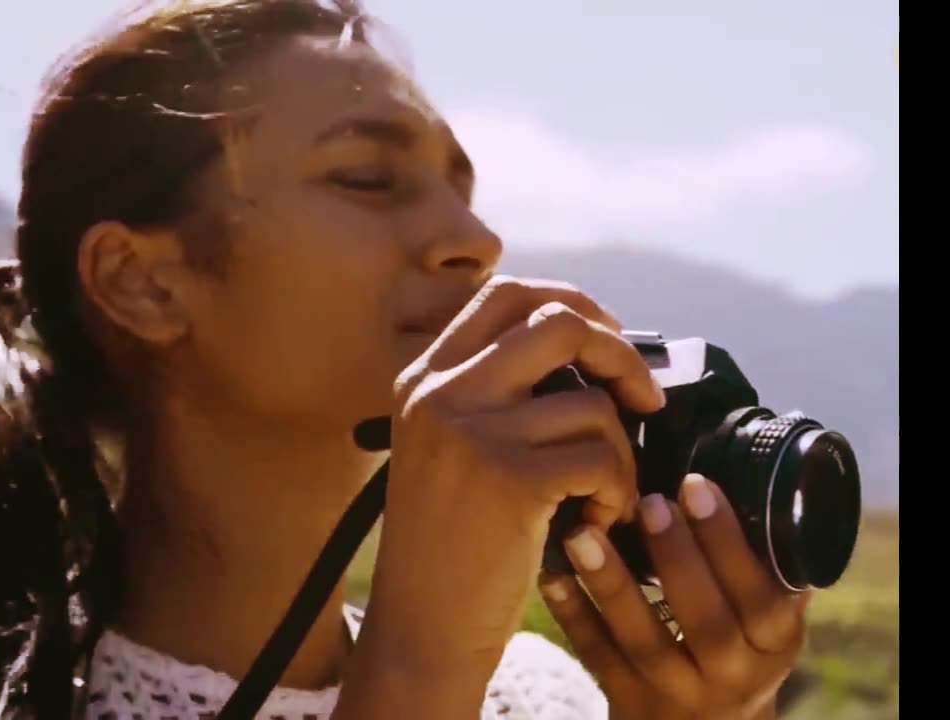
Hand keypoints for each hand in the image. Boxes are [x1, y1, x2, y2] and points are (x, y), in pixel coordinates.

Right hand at [345, 276, 665, 716]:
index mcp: (422, 377)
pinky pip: (601, 457)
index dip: (570, 303)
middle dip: (619, 351)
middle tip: (644, 396)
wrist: (422, 626)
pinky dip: (617, 493)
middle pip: (557, 321)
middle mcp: (439, 393)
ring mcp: (470, 431)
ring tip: (601, 497)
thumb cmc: (448, 543)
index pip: (505, 293)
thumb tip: (591, 345)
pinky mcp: (508, 478)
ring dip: (620, 454)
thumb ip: (494, 393)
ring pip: (592, 403)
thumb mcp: (446, 448)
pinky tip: (593, 525)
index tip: (605, 338)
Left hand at [539, 474, 809, 719]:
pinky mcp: (629, 703)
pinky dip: (573, 614)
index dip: (728, 541)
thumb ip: (760, 563)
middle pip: (705, 620)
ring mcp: (677, 694)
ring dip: (612, 583)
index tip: (696, 485)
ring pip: (643, 641)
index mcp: (774, 642)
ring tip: (581, 532)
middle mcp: (733, 674)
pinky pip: (597, 658)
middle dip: (675, 557)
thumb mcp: (762, 614)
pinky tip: (550, 572)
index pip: (759, 594)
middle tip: (645, 501)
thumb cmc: (734, 642)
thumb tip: (745, 468)